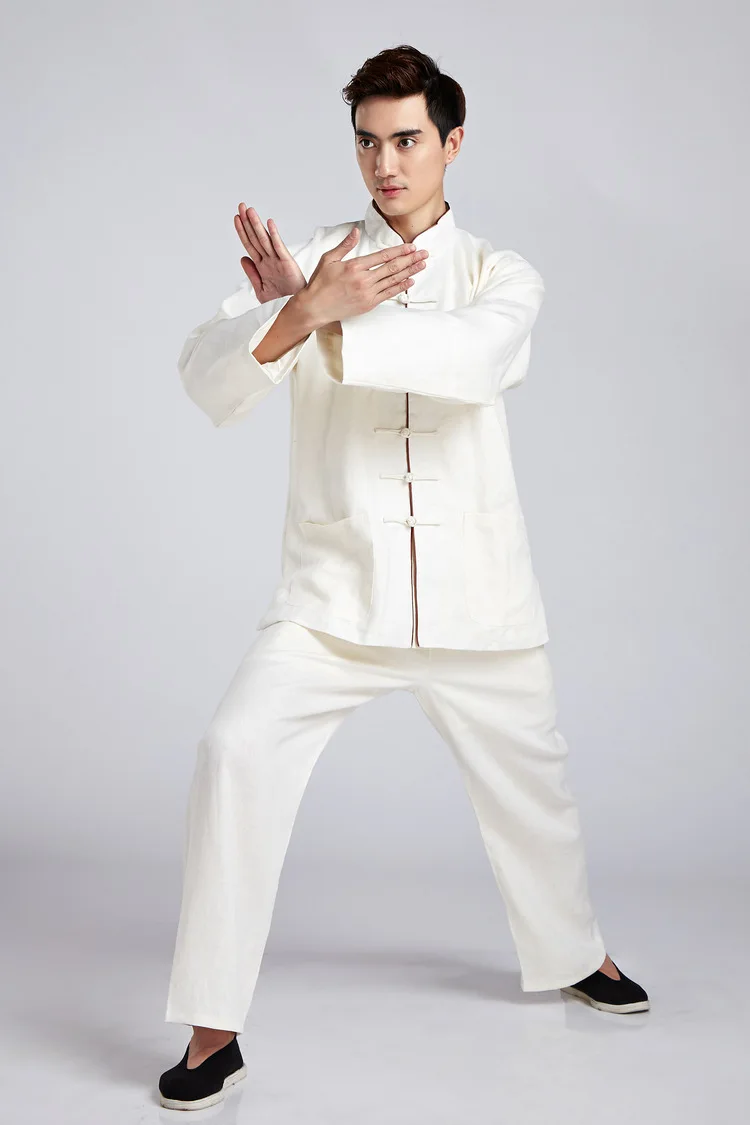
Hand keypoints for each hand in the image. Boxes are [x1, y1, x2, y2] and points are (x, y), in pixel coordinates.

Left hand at [234, 203, 305, 301]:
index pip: (249, 244)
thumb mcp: (261, 289)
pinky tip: (269, 224)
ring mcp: (278, 261)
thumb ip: (252, 274)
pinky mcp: (287, 264)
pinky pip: (279, 247)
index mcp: (262, 266)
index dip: (242, 231)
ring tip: (250, 211)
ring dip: (257, 225)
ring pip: (264, 240)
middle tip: (241, 206)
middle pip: (255, 238)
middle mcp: (269, 260)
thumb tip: (242, 258)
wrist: (294, 312)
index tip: (237, 218)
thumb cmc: (280, 302)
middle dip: (248, 222)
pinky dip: (274, 236)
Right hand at [297, 226, 428, 329]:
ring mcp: (367, 293)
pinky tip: (410, 281)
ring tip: (422, 265)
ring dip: (410, 271)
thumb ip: (345, 245)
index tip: (411, 247)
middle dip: (411, 259)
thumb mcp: (329, 259)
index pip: (383, 256)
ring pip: (393, 280)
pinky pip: (388, 294)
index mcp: (355, 266)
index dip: (399, 251)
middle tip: (424, 253)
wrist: (315, 307)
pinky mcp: (368, 304)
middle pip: (393, 267)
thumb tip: (355, 232)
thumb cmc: (320, 283)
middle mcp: (363, 280)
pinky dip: (400, 286)